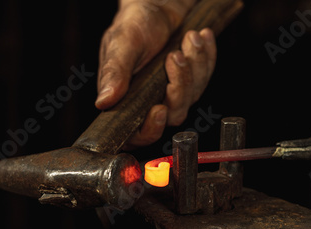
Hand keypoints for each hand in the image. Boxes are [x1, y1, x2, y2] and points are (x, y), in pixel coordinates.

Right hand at [96, 0, 216, 148]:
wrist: (158, 5)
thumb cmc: (135, 23)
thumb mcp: (121, 43)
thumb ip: (114, 72)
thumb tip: (104, 102)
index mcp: (125, 99)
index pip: (137, 133)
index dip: (150, 129)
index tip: (159, 109)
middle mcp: (149, 101)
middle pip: (172, 114)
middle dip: (179, 85)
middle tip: (175, 56)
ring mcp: (173, 93)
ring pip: (192, 96)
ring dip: (195, 65)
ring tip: (189, 38)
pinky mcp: (191, 82)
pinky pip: (205, 78)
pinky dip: (206, 57)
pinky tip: (201, 38)